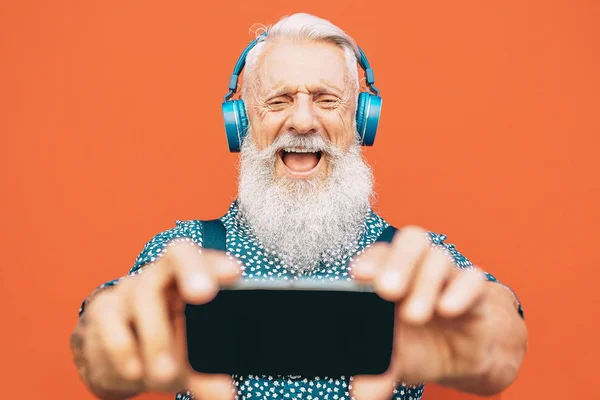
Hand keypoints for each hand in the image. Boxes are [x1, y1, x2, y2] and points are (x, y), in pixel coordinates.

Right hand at [72, 241, 240, 399]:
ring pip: (144, 297)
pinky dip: (125, 352)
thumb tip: (225, 395)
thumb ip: (207, 372)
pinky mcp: (104, 310)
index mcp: (192, 276)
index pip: (206, 256)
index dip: (216, 261)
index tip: (234, 274)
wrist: (115, 347)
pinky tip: (136, 372)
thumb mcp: (190, 352)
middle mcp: (163, 274)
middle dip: (192, 273)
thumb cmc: (166, 338)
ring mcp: (132, 288)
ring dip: (157, 339)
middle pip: (177, 256)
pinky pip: (112, 327)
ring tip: (168, 374)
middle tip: (204, 294)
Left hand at [349, 226, 494, 399]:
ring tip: (414, 316)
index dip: (369, 260)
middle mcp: (417, 268)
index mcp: (389, 274)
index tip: (358, 276)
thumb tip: (361, 396)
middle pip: (410, 241)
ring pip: (439, 257)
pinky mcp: (474, 292)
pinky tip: (447, 309)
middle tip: (386, 291)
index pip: (379, 254)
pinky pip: (472, 279)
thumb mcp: (393, 360)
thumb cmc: (416, 345)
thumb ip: (376, 372)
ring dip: (425, 283)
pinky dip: (461, 291)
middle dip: (398, 263)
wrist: (460, 356)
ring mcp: (447, 276)